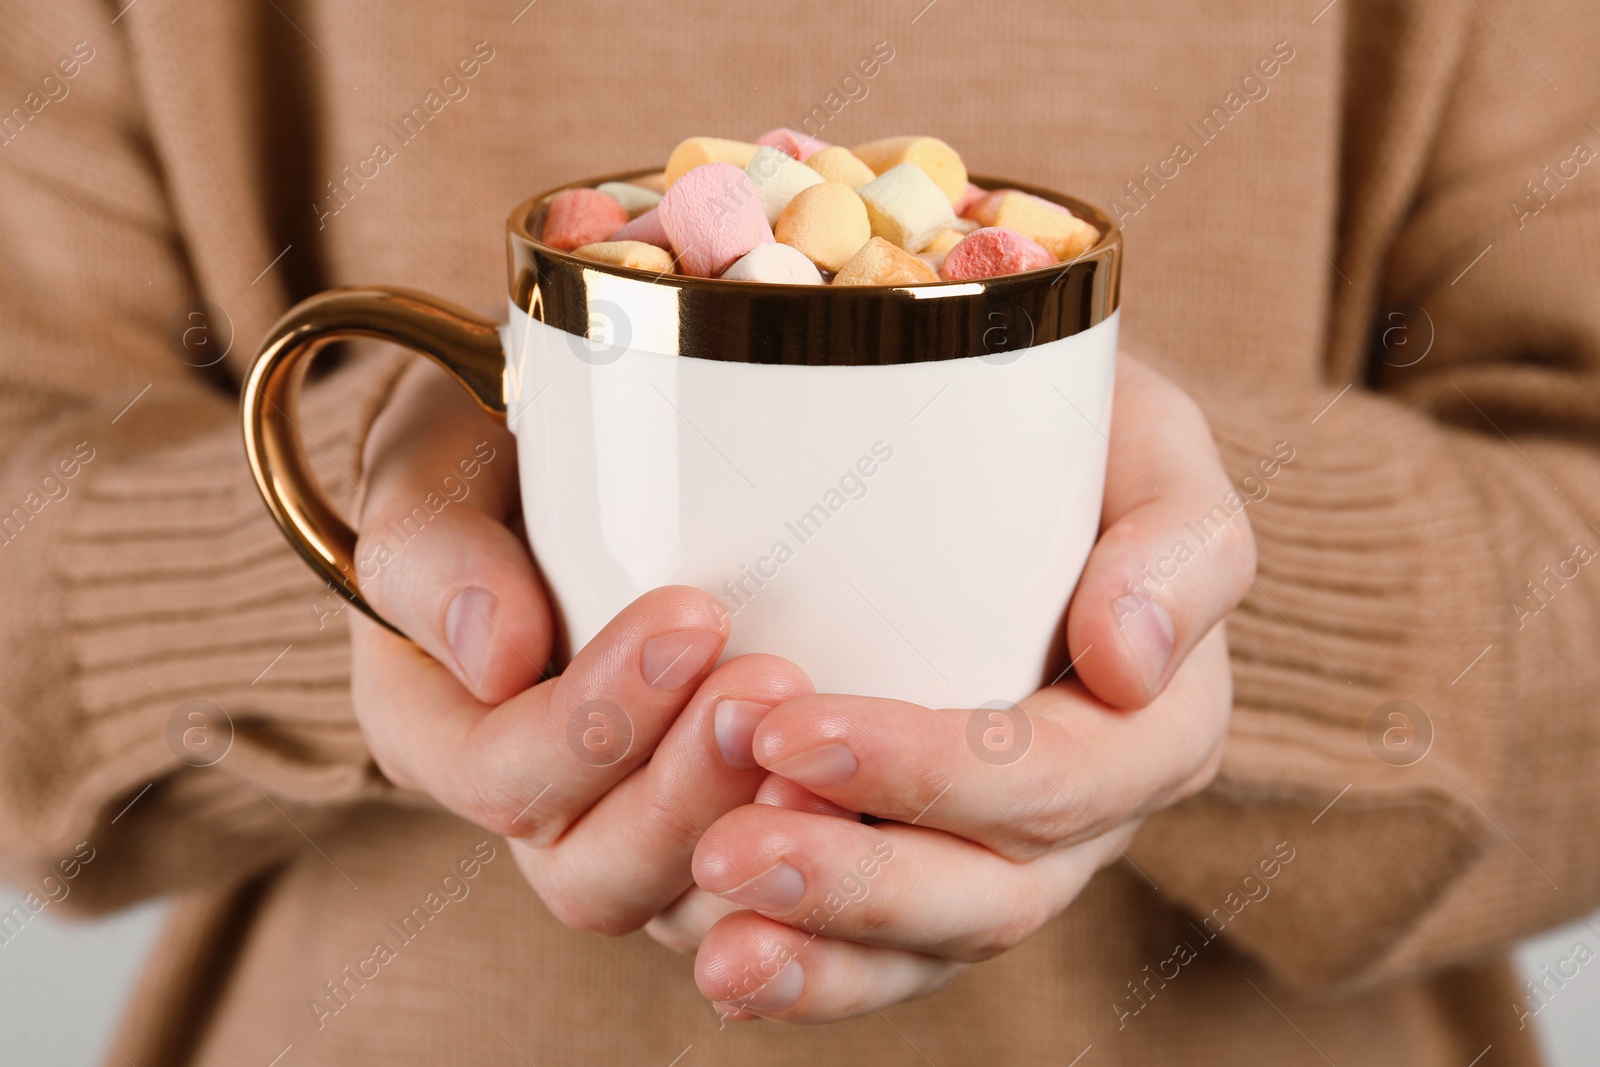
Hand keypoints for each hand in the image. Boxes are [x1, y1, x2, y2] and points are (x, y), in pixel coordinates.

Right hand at [347, 360, 812, 938]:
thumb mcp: (429, 471)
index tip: (688, 619)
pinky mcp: (701, 823)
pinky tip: (862, 792)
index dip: (595, 721)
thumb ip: (434, 551)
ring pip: (675, 899)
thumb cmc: (482, 461)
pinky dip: (803, 855)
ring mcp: (615, 827)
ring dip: (749, 826)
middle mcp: (524, 805)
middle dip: (686, 790)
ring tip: (820, 741)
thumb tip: (497, 653)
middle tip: (767, 685)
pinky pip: (748, 891)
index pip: (500, 774)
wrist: (550, 472)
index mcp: (435, 733)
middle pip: (590, 869)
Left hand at [684, 355, 1255, 1020]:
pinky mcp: (912, 877)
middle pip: (986, 897)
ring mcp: (993, 863)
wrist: (1005, 455)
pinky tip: (724, 958)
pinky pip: (866, 961)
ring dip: (812, 946)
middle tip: (728, 847)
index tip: (793, 729)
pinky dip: (798, 971)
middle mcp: (1078, 824)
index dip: (929, 772)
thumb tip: (1128, 659)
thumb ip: (1180, 542)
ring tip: (714, 920)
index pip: (1056, 778)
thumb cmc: (1075, 448)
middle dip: (854, 881)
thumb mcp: (1151, 449)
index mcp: (1154, 729)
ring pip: (919, 953)